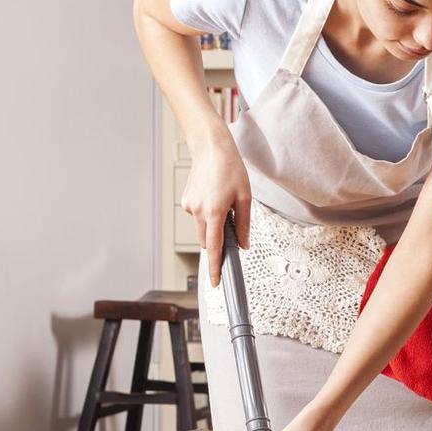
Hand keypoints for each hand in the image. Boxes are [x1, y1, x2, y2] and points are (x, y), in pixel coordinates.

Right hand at [183, 139, 251, 294]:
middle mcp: (198, 212)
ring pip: (202, 229)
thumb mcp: (245, 198)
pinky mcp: (186, 201)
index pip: (214, 247)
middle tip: (231, 223)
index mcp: (215, 212)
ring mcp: (190, 207)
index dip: (215, 266)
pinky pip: (197, 216)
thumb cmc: (230, 169)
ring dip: (212, 225)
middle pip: (207, 241)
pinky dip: (206, 214)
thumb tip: (243, 245)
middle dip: (218, 240)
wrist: (211, 148)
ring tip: (223, 202)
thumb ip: (244, 224)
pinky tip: (213, 195)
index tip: (215, 282)